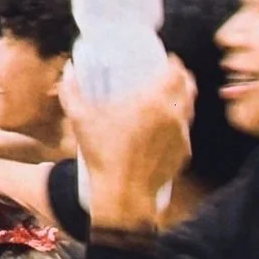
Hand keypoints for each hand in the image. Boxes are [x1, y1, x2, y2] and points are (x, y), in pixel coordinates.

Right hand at [61, 55, 196, 232]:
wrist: (123, 197)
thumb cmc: (103, 157)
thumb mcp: (81, 121)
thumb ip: (72, 91)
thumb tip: (68, 70)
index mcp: (153, 102)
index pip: (177, 72)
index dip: (174, 63)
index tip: (168, 61)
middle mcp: (173, 116)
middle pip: (189, 88)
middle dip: (182, 78)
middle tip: (170, 76)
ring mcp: (181, 136)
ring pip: (190, 110)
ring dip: (182, 100)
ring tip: (168, 99)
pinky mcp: (183, 154)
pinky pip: (185, 132)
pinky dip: (178, 125)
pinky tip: (164, 128)